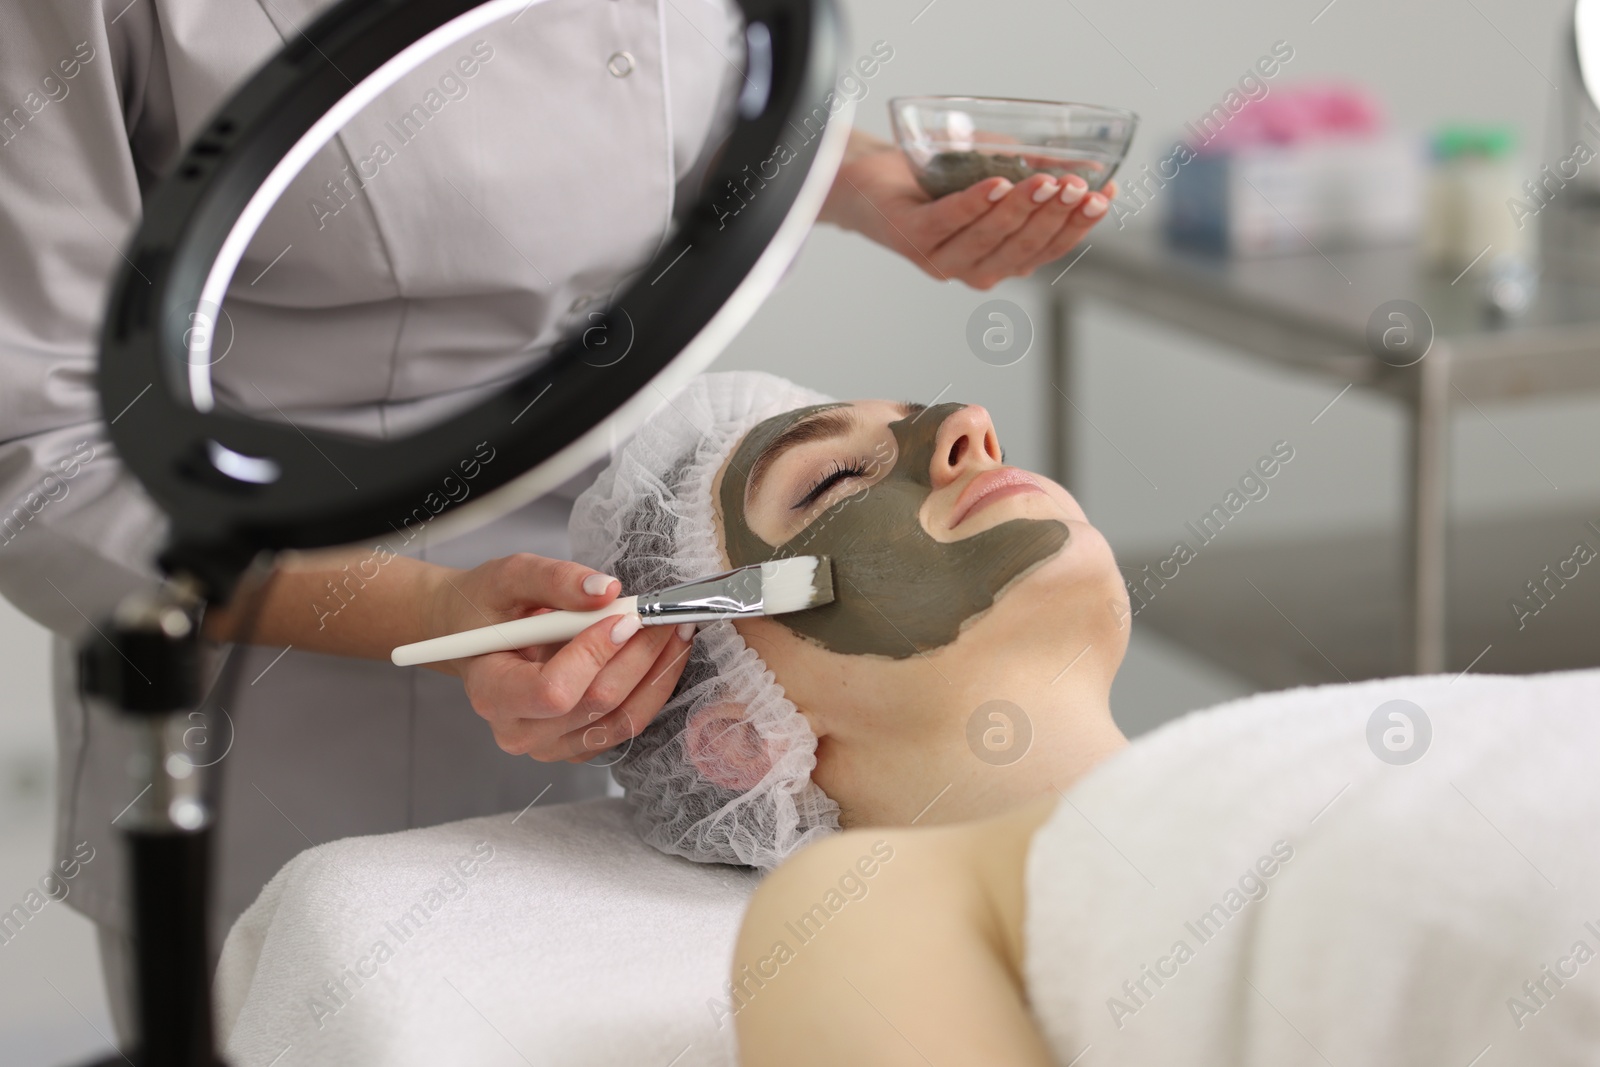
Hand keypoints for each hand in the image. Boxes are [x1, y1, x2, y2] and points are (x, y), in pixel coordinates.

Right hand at [425, 554, 693, 762]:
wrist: (480, 638)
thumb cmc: (489, 607)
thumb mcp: (509, 578)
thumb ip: (555, 579)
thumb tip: (607, 590)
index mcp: (492, 692)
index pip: (553, 690)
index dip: (595, 654)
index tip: (624, 616)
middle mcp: (519, 732)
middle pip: (597, 704)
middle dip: (640, 655)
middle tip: (665, 615)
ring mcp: (551, 746)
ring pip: (622, 720)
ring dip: (658, 672)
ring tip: (675, 629)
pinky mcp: (578, 745)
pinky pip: (627, 725)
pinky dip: (653, 688)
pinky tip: (665, 653)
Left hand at [818, 131, 1117, 289]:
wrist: (875, 178)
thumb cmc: (941, 179)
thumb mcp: (1001, 170)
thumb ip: (1040, 173)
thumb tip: (1092, 165)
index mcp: (1003, 260)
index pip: (1049, 249)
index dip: (1079, 225)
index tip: (1104, 195)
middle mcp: (975, 269)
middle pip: (1022, 247)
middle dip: (1053, 216)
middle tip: (1075, 186)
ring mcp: (941, 259)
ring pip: (988, 239)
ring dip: (1020, 210)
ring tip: (1044, 181)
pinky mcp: (910, 240)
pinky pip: (948, 223)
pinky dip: (974, 204)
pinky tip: (996, 185)